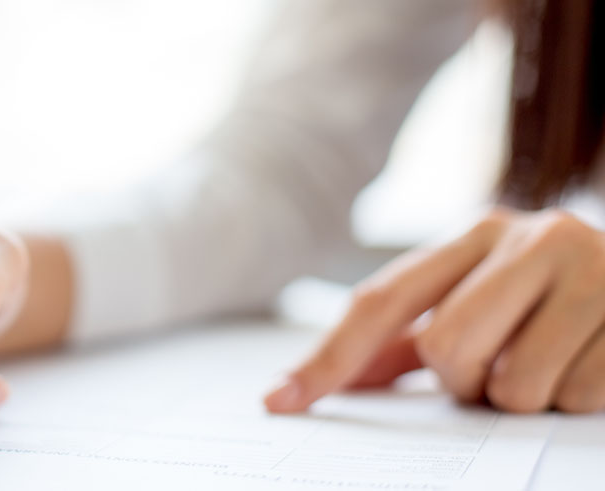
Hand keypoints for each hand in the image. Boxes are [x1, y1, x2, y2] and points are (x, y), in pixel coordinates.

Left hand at [265, 207, 604, 413]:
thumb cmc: (553, 299)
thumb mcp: (482, 300)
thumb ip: (405, 339)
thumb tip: (319, 381)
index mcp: (477, 233)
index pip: (381, 301)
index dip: (330, 356)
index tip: (282, 400)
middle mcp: (531, 237)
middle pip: (445, 348)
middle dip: (466, 381)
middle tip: (498, 368)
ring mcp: (592, 271)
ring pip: (512, 385)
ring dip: (521, 396)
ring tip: (550, 361)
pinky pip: (575, 396)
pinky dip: (575, 398)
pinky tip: (591, 362)